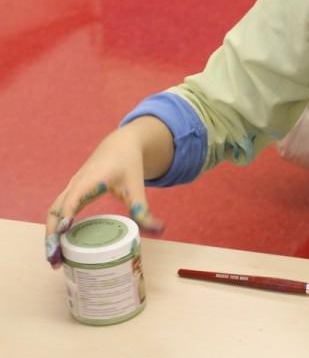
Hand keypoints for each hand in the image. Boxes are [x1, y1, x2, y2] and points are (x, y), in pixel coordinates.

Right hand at [45, 122, 165, 268]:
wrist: (120, 145)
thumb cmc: (128, 164)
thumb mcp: (137, 186)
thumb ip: (144, 209)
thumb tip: (160, 230)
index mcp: (91, 179)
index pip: (74, 197)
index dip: (68, 213)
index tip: (64, 231)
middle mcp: (76, 184)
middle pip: (56, 209)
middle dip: (52, 234)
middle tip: (55, 258)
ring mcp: (71, 189)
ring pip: (54, 213)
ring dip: (51, 235)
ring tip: (55, 259)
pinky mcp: (72, 194)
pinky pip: (58, 213)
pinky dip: (55, 230)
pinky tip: (60, 248)